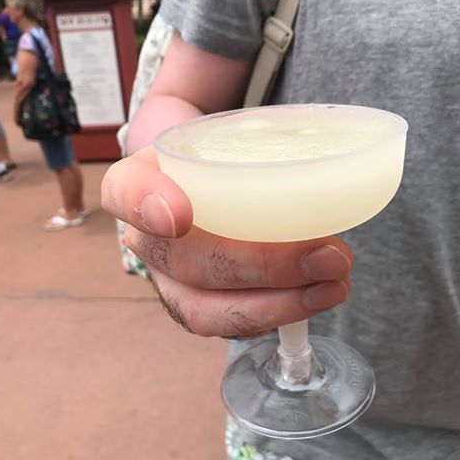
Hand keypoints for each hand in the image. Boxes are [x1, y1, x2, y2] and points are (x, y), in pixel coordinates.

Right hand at [101, 146, 353, 338]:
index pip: (124, 191)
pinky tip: (321, 296)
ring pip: (204, 309)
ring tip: (335, 284)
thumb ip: (255, 135)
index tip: (182, 215)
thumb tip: (325, 157)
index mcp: (141, 183)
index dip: (145, 205)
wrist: (212, 181)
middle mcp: (148, 239)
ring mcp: (171, 280)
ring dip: (277, 304)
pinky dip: (280, 314)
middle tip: (328, 255)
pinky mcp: (201, 307)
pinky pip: (231, 325)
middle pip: (185, 262)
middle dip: (260, 266)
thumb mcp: (226, 134)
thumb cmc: (221, 158)